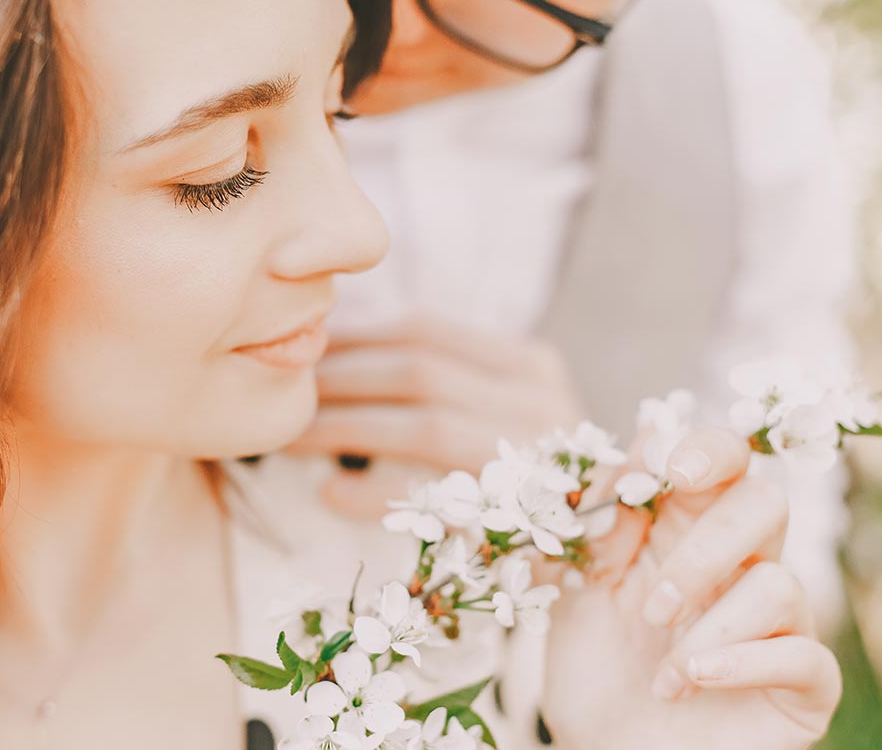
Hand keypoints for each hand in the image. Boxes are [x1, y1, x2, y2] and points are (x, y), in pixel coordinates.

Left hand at [287, 314, 582, 518]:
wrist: (596, 551)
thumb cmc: (522, 479)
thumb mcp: (497, 413)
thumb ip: (442, 381)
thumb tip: (335, 353)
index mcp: (530, 365)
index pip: (427, 330)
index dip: (356, 337)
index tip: (306, 352)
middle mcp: (541, 402)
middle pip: (419, 371)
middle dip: (339, 380)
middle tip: (285, 394)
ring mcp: (537, 459)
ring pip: (425, 425)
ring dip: (344, 428)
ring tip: (290, 437)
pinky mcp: (523, 519)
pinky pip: (435, 498)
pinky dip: (375, 493)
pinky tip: (330, 491)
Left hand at [539, 429, 841, 749]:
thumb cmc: (596, 670)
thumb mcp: (577, 588)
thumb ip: (601, 521)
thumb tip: (643, 435)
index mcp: (686, 532)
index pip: (724, 461)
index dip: (708, 450)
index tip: (670, 471)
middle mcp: (740, 569)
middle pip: (767, 503)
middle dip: (708, 544)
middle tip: (653, 602)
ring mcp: (777, 626)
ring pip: (781, 584)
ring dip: (708, 625)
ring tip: (661, 668)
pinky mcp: (800, 686)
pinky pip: (805, 655)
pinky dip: (743, 664)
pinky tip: (690, 681)